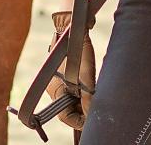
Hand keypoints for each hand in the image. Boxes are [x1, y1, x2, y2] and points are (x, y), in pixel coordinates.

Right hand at [44, 10, 95, 128]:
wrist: (72, 28)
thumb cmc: (77, 51)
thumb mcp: (86, 78)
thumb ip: (88, 99)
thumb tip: (92, 114)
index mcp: (54, 92)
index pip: (66, 117)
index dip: (81, 122)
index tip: (93, 122)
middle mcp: (53, 89)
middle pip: (69, 110)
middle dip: (83, 113)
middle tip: (97, 112)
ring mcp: (59, 83)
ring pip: (72, 101)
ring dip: (84, 104)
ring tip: (96, 101)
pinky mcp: (65, 76)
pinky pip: (73, 92)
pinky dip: (83, 94)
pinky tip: (91, 91)